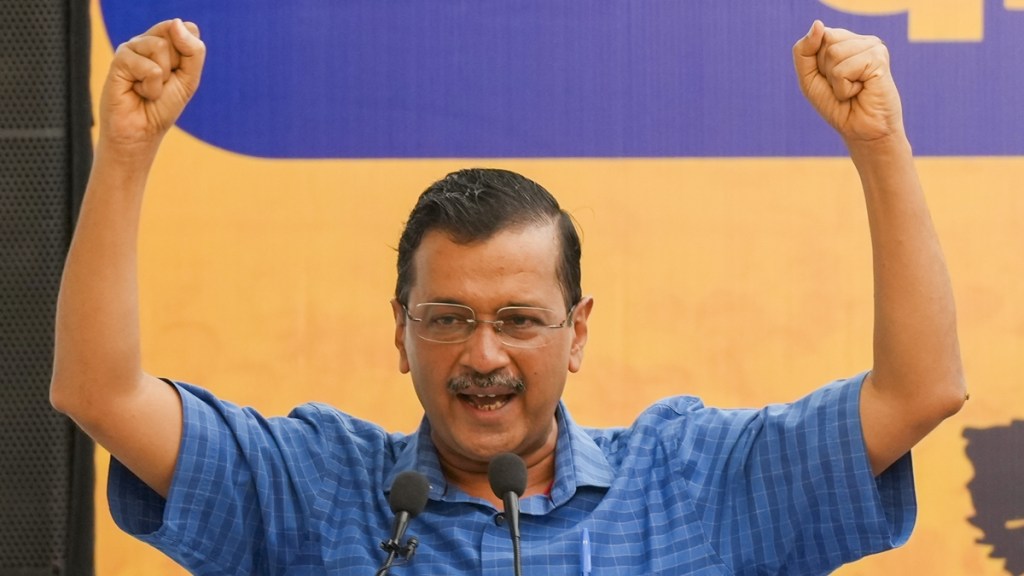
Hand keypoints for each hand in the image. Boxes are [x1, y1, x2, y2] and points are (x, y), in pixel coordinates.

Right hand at [98, 19, 205, 153]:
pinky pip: (148, 67)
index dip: (190, 55)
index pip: (189, 30)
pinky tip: (138, 92)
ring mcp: (132, 48)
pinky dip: (150, 86)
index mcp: (166, 42)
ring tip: (149, 89)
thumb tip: (176, 22)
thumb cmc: (164, 106)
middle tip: (163, 83)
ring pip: (160, 47)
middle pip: (175, 35)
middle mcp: (147, 41)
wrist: (141, 131)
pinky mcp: (119, 59)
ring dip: (161, 78)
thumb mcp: (189, 79)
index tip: (179, 74)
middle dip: (176, 66)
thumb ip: (193, 50)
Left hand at [793, 21, 903, 144]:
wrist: (861, 131)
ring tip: (853, 89)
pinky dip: (844, 87)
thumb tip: (818, 24)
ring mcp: (873, 46)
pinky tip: (861, 91)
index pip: (818, 36)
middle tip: (843, 86)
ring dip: (836, 81)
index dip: (816, 64)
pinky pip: (844, 69)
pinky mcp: (879, 58)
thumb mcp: (809, 78)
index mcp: (845, 41)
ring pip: (834, 54)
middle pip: (825, 42)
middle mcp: (861, 40)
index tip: (831, 80)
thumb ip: (804, 51)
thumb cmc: (837, 106)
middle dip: (826, 71)